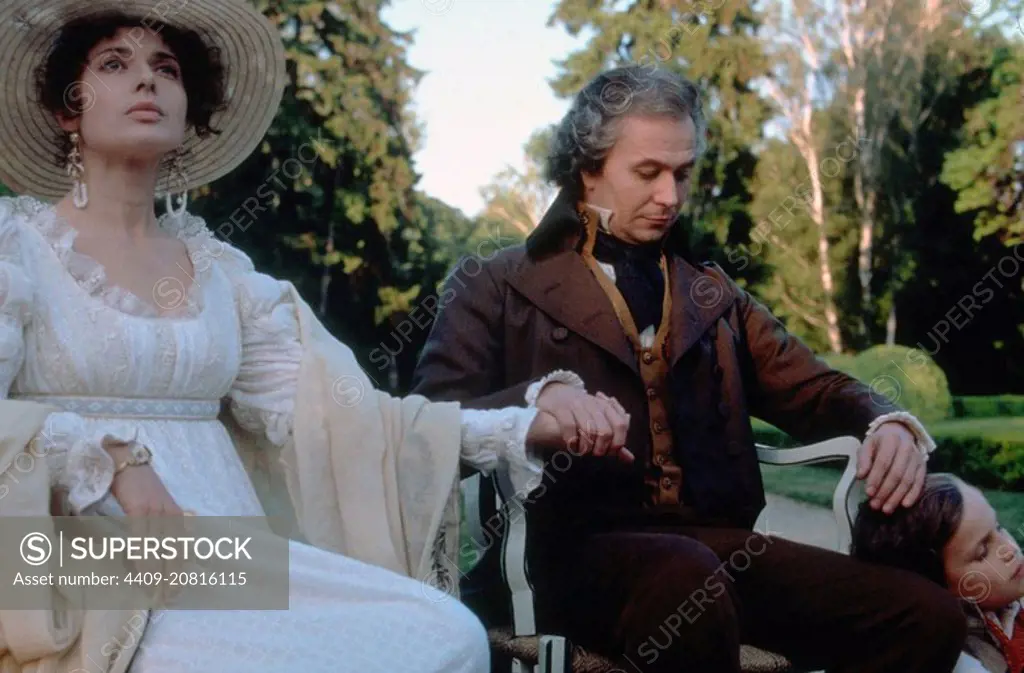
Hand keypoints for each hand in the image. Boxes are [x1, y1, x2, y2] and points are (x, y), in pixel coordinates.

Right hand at [107, 445, 185, 603]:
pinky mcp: (140, 508)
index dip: (180, 571)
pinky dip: (141, 555)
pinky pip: (141, 536)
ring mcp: (156, 511)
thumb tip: (165, 552)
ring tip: (153, 591)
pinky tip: (140, 570)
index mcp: (176, 516)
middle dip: (170, 577)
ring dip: (155, 572)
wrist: (126, 461)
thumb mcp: (159, 506)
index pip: (182, 549)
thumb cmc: (140, 487)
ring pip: (158, 548)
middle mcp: (170, 515)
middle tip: (167, 598)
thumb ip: (163, 527)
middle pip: (173, 552)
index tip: (177, 591)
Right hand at [532, 384, 633, 462]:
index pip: (621, 425)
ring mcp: (576, 404)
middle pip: (605, 431)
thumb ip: (613, 440)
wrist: (554, 393)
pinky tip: (570, 445)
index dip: (618, 443)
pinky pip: (569, 425)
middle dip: (601, 448)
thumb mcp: (598, 422)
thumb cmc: (578, 413)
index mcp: (605, 407)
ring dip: (585, 447)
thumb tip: (630, 459)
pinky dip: (571, 440)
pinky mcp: (560, 407)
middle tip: (593, 453)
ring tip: (581, 451)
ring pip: (588, 430)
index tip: (609, 453)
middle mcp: (593, 404)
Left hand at [856, 422, 925, 512]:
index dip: (875, 479)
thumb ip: (863, 460)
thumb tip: (860, 476)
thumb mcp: (867, 446)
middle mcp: (907, 448)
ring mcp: (917, 458)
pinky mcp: (923, 466)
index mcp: (891, 440)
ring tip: (886, 509)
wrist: (899, 433)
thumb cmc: (880, 443)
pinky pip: (919, 482)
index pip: (883, 462)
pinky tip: (905, 505)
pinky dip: (913, 495)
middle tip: (875, 505)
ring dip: (896, 497)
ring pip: (908, 480)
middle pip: (896, 474)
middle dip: (885, 492)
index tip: (868, 493)